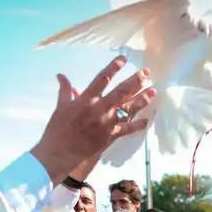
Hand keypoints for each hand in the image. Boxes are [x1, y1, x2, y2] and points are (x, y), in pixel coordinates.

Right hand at [30, 55, 155, 184]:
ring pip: (128, 109)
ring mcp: (107, 123)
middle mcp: (99, 109)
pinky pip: (127, 130)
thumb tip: (60, 75)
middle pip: (120, 91)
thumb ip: (65, 90)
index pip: (102, 79)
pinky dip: (137, 125)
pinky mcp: (110, 136)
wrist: (60, 152)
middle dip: (134, 81)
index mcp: (86, 99)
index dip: (113, 67)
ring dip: (141, 99)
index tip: (123, 59)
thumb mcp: (61, 107)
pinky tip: (147, 120)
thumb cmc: (58, 129)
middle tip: (146, 72)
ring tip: (153, 91)